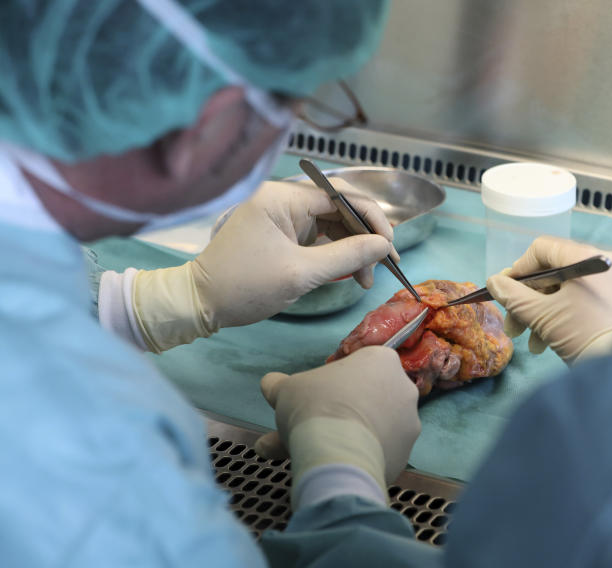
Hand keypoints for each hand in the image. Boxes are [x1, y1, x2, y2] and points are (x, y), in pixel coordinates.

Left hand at [131, 180, 395, 350]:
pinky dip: (336, 253)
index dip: (371, 219)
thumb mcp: (301, 273)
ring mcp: (280, 214)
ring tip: (366, 278)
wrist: (200, 303)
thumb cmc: (245, 286)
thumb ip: (347, 256)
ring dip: (353, 248)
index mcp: (281, 198)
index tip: (389, 246)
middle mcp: (281, 198)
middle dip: (364, 236)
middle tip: (384, 265)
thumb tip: (384, 246)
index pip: (340, 196)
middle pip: (339, 208)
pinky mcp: (280, 231)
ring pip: (332, 223)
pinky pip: (318, 235)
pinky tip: (350, 272)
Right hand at [255, 347, 420, 495]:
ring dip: (340, 437)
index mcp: (382, 361)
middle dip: (332, 413)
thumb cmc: (314, 407)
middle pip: (364, 398)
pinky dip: (355, 457)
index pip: (359, 364)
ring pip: (369, 428)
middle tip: (303, 427)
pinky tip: (326, 465)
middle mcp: (403, 388)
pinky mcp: (405, 454)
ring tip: (304, 453)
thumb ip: (279, 384)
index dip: (334, 380)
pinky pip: (376, 452)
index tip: (316, 395)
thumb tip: (270, 383)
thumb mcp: (287, 389)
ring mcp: (409, 423)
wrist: (337, 453)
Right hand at [486, 236, 611, 363]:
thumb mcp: (543, 316)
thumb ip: (514, 296)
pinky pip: (586, 304)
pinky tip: (549, 345)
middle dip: (528, 301)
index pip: (543, 249)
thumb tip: (494, 282)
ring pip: (568, 292)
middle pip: (555, 273)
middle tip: (512, 326)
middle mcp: (605, 265)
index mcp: (587, 258)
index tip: (505, 292)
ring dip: (543, 316)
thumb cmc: (584, 335)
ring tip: (531, 344)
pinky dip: (565, 319)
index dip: (519, 270)